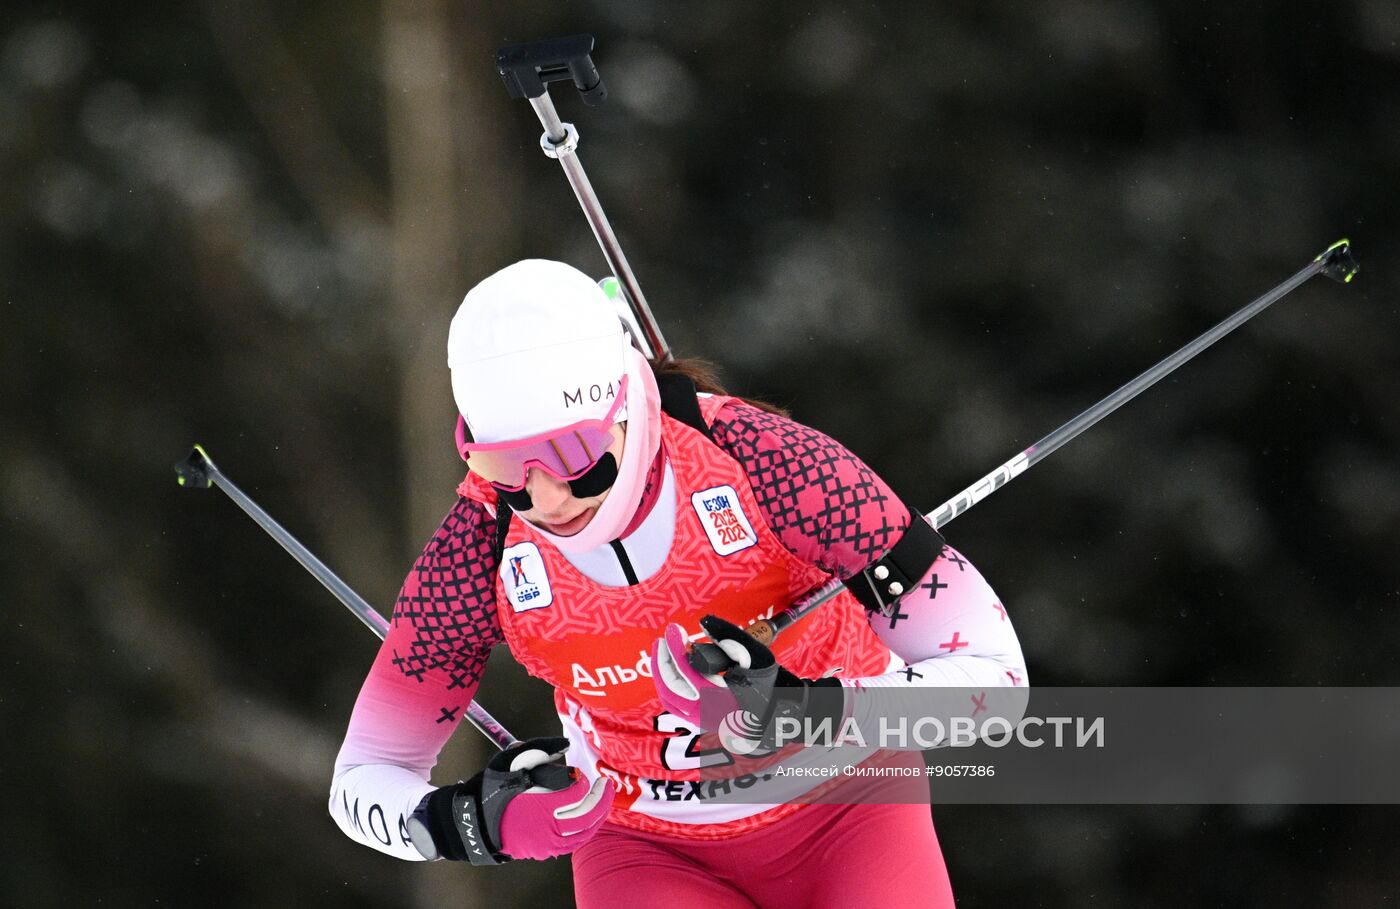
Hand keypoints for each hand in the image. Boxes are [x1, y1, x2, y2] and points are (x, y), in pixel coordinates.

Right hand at [406, 737, 613, 863]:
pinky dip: (586, 830)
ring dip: (598, 815)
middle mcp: (547, 828)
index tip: (582, 772)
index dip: (585, 783)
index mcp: (540, 805)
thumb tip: (566, 745)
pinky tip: (589, 818)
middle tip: (606, 784)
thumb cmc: (491, 789)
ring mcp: (547, 844)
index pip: (576, 795)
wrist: (472, 822)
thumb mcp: (511, 760)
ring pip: (584, 832)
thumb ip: (540, 749)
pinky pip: (574, 843)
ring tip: (602, 800)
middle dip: (601, 799)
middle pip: (587, 815)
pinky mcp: (544, 852)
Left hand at [651, 615, 844, 754]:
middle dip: (663, 662)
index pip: (688, 674)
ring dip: (664, 675)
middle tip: (663, 638)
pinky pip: (678, 705)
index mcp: (720, 702)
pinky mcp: (703, 722)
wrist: (785, 716)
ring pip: (670, 700)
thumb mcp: (756, 656)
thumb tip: (703, 623)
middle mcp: (707, 716)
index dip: (676, 650)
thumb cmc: (774, 686)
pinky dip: (671, 686)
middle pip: (671, 690)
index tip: (675, 630)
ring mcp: (703, 723)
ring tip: (666, 651)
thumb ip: (729, 637)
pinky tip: (676, 668)